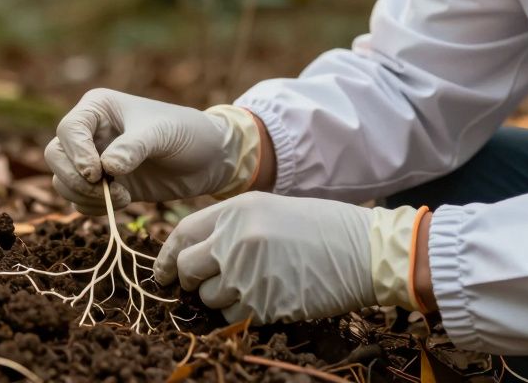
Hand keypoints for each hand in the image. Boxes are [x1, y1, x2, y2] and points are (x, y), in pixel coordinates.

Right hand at [44, 89, 256, 214]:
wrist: (209, 158)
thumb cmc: (187, 132)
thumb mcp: (162, 134)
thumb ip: (133, 148)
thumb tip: (105, 169)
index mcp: (98, 108)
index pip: (69, 129)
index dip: (76, 153)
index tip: (97, 173)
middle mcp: (90, 132)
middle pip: (56, 155)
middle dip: (74, 178)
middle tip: (105, 191)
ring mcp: (94, 159)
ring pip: (62, 180)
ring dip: (83, 196)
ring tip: (122, 198)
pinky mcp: (103, 185)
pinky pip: (79, 200)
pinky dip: (92, 207)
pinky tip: (124, 203)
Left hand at [153, 193, 418, 323]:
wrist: (364, 251)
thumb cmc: (319, 228)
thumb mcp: (269, 209)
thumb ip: (229, 226)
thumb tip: (193, 252)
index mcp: (236, 211)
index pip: (183, 235)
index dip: (166, 257)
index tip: (163, 273)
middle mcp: (236, 240)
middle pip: (187, 269)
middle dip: (190, 281)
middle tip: (203, 284)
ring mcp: (249, 273)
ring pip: (208, 297)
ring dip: (219, 299)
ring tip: (247, 287)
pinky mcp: (265, 303)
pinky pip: (233, 317)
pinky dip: (241, 314)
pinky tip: (263, 299)